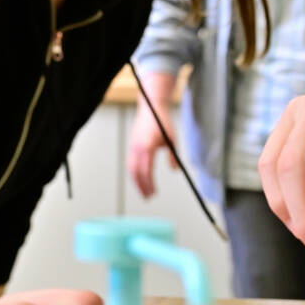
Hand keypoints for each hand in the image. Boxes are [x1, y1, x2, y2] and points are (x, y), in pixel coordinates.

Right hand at [127, 78, 179, 198]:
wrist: (151, 107)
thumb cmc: (162, 121)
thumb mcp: (172, 140)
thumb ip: (173, 157)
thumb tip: (174, 170)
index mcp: (147, 147)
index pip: (146, 171)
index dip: (149, 184)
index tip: (154, 192)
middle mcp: (137, 148)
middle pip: (136, 173)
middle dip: (141, 187)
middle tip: (148, 197)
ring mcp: (132, 147)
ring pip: (131, 169)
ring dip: (136, 182)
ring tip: (143, 192)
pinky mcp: (131, 145)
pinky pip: (130, 163)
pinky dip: (134, 173)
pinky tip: (139, 179)